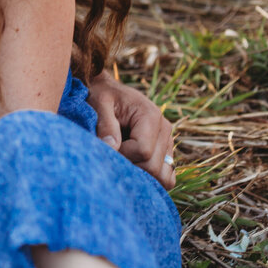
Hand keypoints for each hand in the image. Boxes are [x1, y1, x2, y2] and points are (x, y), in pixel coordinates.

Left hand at [87, 71, 175, 189]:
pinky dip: (151, 178)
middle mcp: (164, 129)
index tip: (107, 146)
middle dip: (130, 166)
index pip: (143, 151)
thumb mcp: (99, 104)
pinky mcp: (165, 150)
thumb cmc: (102, 95)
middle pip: (154, 167)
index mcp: (150, 116)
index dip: (122, 155)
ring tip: (123, 159)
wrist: (107, 89)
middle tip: (113, 154)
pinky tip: (133, 167)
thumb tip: (111, 148)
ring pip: (163, 176)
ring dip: (141, 174)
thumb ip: (106, 125)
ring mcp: (167, 140)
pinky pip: (167, 175)